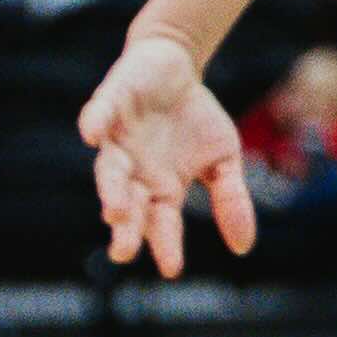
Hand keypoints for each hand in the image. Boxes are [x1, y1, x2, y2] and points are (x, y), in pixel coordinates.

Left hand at [80, 29, 251, 278]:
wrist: (175, 68)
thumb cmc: (196, 120)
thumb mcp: (224, 159)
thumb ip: (231, 200)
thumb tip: (242, 249)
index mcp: (160, 189)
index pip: (161, 223)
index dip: (165, 244)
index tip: (172, 268)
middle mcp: (134, 173)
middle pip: (128, 206)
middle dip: (126, 228)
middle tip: (123, 252)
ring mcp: (117, 142)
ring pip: (109, 170)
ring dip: (112, 189)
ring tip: (115, 212)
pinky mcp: (108, 107)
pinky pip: (97, 118)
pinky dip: (94, 125)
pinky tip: (93, 136)